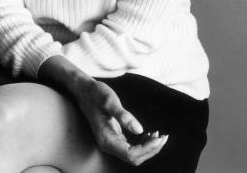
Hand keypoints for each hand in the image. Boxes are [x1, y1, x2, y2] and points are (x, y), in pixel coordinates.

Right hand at [38, 56, 166, 166]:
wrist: (83, 89)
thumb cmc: (96, 93)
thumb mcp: (110, 101)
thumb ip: (124, 116)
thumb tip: (140, 130)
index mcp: (107, 139)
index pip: (131, 154)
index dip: (147, 149)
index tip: (159, 137)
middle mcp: (108, 144)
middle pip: (134, 158)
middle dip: (151, 150)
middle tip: (163, 137)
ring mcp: (110, 141)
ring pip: (133, 154)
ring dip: (148, 147)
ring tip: (159, 135)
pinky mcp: (113, 137)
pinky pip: (130, 147)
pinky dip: (142, 143)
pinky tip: (149, 133)